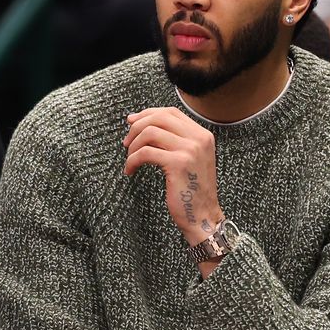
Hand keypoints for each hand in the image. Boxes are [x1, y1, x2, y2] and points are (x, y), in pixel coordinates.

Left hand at [124, 107, 222, 245]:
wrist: (203, 217)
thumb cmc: (192, 192)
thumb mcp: (190, 160)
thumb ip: (175, 141)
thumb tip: (142, 122)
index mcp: (202, 135)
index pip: (171, 112)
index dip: (148, 113)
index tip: (132, 122)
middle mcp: (199, 138)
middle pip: (159, 118)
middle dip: (137, 127)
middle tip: (126, 143)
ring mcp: (190, 150)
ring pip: (150, 132)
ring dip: (133, 146)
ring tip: (129, 160)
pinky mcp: (178, 163)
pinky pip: (146, 153)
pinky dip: (132, 161)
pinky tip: (130, 171)